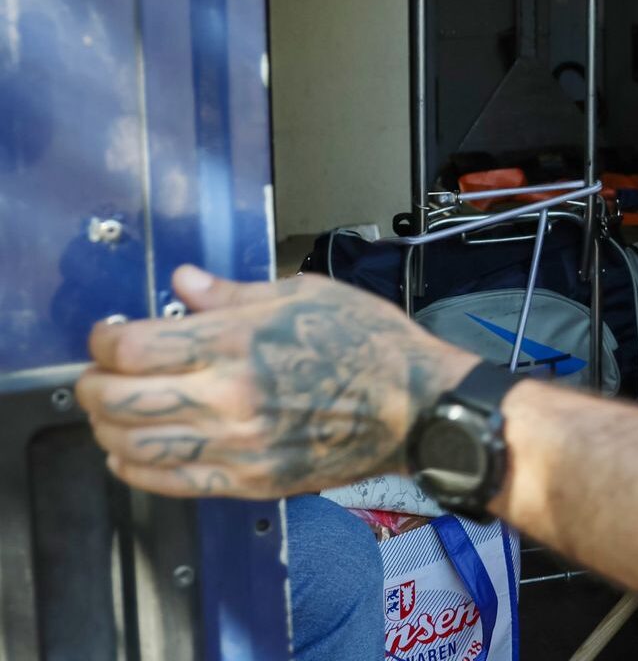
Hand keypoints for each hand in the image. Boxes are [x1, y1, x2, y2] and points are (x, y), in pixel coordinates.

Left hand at [77, 266, 477, 499]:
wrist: (418, 407)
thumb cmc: (371, 344)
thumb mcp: (306, 294)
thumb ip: (234, 293)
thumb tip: (185, 282)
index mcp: (240, 341)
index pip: (132, 347)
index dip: (103, 341)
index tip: (107, 336)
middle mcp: (230, 395)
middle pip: (119, 398)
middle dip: (91, 386)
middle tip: (95, 377)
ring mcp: (238, 444)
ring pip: (135, 444)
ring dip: (107, 428)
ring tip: (110, 413)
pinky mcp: (250, 481)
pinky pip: (171, 482)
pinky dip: (135, 469)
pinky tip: (129, 453)